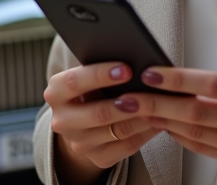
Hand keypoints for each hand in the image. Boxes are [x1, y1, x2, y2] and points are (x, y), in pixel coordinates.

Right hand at [44, 62, 163, 182]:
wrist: (81, 123)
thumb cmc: (89, 89)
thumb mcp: (86, 77)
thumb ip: (99, 69)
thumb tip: (132, 58)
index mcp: (55, 93)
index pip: (75, 82)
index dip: (101, 75)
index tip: (127, 68)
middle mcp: (62, 121)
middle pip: (98, 113)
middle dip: (127, 101)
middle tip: (149, 91)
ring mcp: (79, 143)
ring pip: (118, 131)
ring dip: (143, 117)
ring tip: (162, 103)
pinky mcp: (97, 158)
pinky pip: (128, 146)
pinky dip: (146, 132)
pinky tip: (158, 120)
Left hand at [113, 49, 216, 184]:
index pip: (214, 84)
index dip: (179, 79)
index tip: (152, 72)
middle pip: (197, 112)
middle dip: (157, 103)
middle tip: (127, 95)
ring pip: (194, 133)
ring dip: (160, 120)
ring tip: (134, 108)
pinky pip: (201, 148)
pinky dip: (177, 136)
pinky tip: (160, 123)